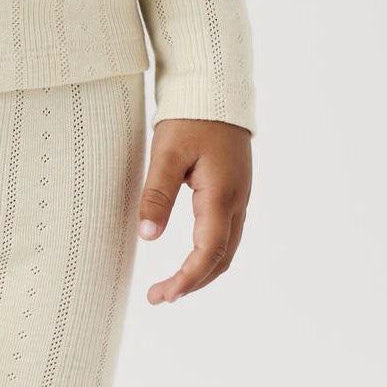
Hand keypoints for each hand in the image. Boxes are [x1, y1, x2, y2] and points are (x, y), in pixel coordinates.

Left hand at [137, 119, 252, 304]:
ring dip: (201, 273)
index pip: (208, 252)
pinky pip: (226, 235)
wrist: (215, 89)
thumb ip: (157, 196)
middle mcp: (236, 201)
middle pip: (221, 258)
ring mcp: (238, 196)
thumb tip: (147, 237)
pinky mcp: (233, 191)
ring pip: (226, 249)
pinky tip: (188, 261)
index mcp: (221, 195)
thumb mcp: (165, 154)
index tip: (162, 297)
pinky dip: (208, 256)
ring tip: (170, 287)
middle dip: (191, 283)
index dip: (186, 279)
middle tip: (158, 298)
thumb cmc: (189, 118)